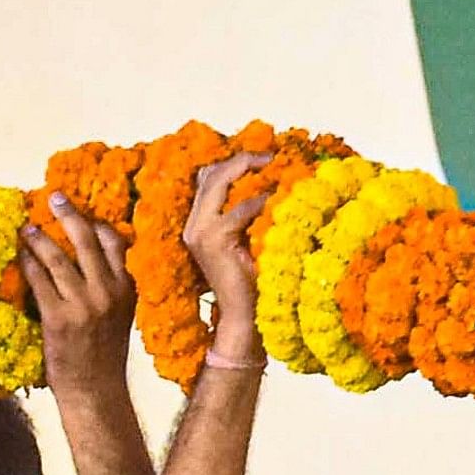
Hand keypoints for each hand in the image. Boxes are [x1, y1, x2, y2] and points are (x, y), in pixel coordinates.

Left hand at [20, 196, 135, 397]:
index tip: (83, 212)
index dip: (96, 223)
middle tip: (54, 198)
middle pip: (87, 240)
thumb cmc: (105, 355)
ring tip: (27, 228)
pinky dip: (28, 264)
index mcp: (127, 289)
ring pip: (58, 258)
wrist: (95, 391)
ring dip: (39, 239)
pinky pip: (39, 281)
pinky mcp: (58, 318)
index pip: (115, 242)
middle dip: (69, 215)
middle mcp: (108, 292)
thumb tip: (90, 258)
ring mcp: (83, 305)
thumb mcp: (120, 316)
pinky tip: (20, 256)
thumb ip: (111, 287)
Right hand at [180, 154, 273, 360]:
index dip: (236, 162)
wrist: (243, 317)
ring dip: (252, 172)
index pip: (209, 177)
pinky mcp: (213, 240)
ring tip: (278, 170)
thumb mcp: (248, 239)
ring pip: (220, 182)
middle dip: (244, 159)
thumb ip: (249, 214)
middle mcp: (194, 224)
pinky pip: (241, 209)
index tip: (267, 159)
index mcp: (199, 222)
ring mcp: (200, 232)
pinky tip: (279, 202)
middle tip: (274, 157)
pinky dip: (262, 201)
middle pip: (212, 173)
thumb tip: (272, 183)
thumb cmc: (251, 281)